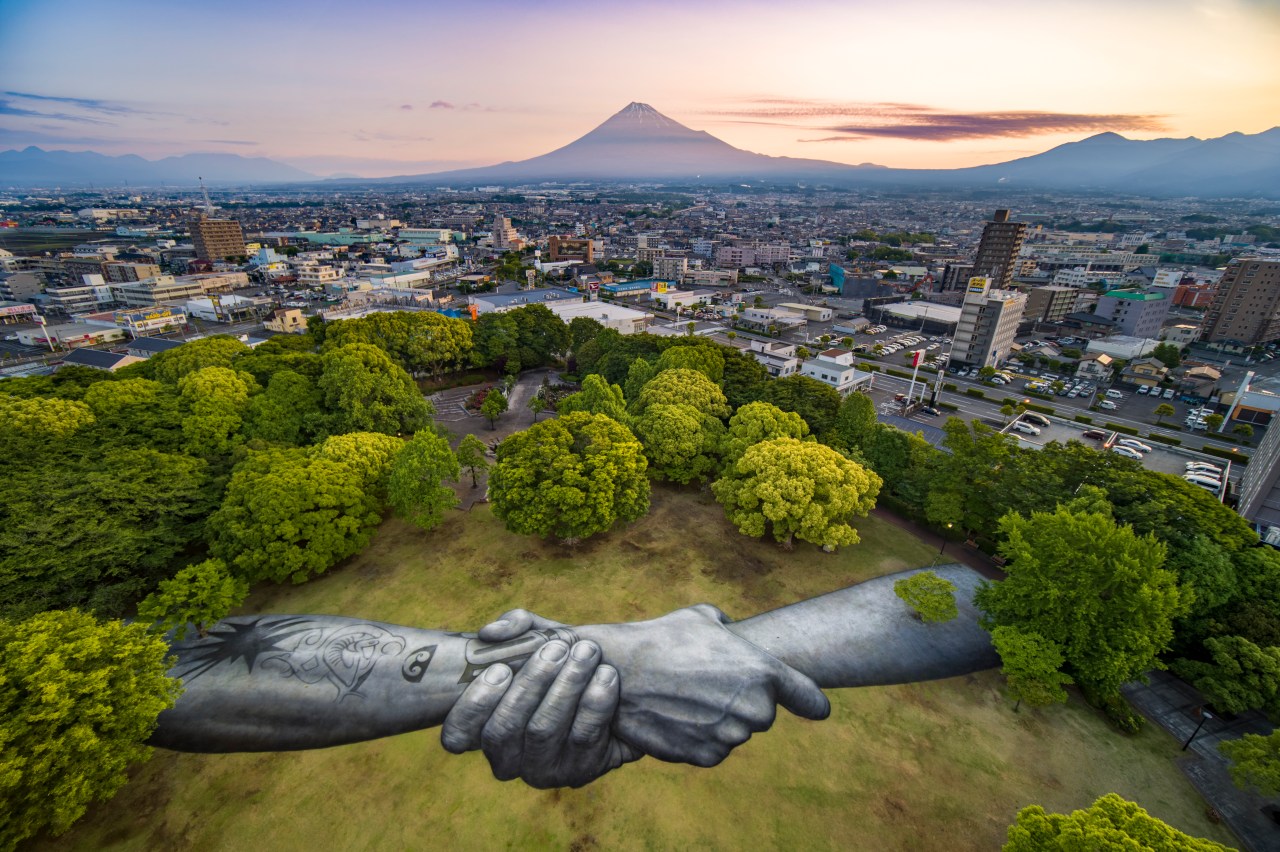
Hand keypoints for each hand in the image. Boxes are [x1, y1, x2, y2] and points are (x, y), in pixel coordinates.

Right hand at [440, 638, 641, 788]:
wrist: (625, 679)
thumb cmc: (569, 658)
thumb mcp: (543, 635)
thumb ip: (517, 626)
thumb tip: (490, 632)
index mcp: (485, 725)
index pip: (457, 734)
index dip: (474, 705)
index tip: (500, 669)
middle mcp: (506, 757)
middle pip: (503, 730)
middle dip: (530, 683)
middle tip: (557, 649)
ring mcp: (540, 770)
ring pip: (542, 732)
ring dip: (565, 686)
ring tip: (587, 652)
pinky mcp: (578, 773)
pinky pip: (582, 740)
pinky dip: (595, 703)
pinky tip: (607, 676)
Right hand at [480, 605, 830, 767]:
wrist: (620, 671)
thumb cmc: (661, 638)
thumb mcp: (703, 618)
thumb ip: (729, 630)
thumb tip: (731, 632)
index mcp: (764, 672)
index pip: (809, 697)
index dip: (812, 703)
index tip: (818, 709)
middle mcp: (755, 708)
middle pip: (762, 714)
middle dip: (742, 702)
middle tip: (706, 684)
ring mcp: (731, 736)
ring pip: (735, 733)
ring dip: (718, 721)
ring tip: (684, 698)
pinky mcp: (706, 756)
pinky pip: (713, 750)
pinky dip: (699, 738)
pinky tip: (676, 717)